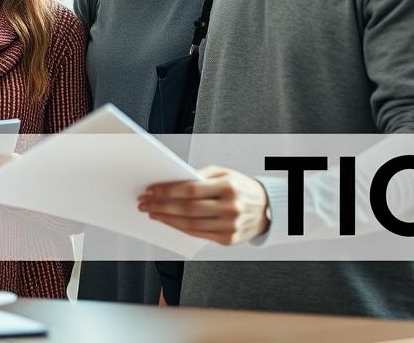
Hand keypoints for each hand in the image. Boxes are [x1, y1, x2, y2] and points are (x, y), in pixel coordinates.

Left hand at [138, 166, 270, 245]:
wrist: (268, 208)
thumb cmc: (240, 187)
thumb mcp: (224, 173)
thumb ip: (199, 176)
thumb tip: (171, 182)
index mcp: (229, 187)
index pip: (191, 190)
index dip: (167, 191)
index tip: (151, 190)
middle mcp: (231, 208)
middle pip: (187, 209)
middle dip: (161, 206)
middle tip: (145, 203)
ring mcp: (230, 226)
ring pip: (189, 224)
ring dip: (166, 218)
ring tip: (152, 212)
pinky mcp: (228, 240)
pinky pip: (197, 234)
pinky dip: (179, 228)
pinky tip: (167, 221)